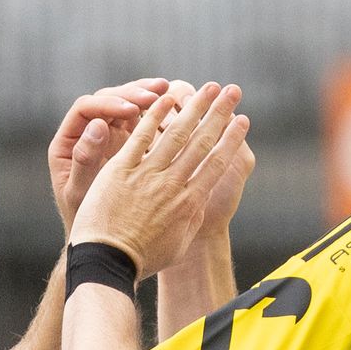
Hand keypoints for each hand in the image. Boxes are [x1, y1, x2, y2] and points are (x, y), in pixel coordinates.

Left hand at [51, 80, 171, 229]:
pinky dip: (156, 111)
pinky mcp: (124, 143)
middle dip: (131, 93)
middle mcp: (84, 134)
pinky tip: (175, 104)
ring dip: (146, 96)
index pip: (86, 108)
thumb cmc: (87, 223)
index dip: (109, 104)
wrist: (100, 242)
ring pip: (125, 104)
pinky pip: (139, 119)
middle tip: (155, 93)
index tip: (132, 108)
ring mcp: (105, 136)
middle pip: (106, 99)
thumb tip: (97, 126)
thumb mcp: (81, 194)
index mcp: (66, 143)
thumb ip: (85, 161)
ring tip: (168, 90)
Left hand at [69, 83, 246, 276]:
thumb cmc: (142, 259)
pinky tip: (166, 98)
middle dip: (219, 113)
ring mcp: (147, 174)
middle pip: (201, 141)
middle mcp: (172, 184)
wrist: (107, 261)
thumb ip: (191, 219)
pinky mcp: (121, 168)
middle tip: (233, 91)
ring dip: (194, 106)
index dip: (231, 139)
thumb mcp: (177, 244)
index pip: (216, 163)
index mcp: (190, 202)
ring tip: (208, 87)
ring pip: (176, 133)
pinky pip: (141, 136)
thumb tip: (200, 201)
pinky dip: (155, 115)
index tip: (243, 121)